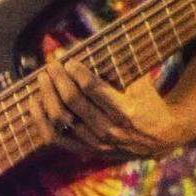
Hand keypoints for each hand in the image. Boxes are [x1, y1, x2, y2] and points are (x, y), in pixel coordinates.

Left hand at [32, 57, 189, 162]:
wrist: (162, 138)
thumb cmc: (148, 102)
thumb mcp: (140, 81)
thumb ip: (116, 65)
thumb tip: (84, 44)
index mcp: (126, 111)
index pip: (93, 89)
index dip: (76, 71)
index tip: (68, 60)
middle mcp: (110, 130)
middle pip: (73, 102)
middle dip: (58, 80)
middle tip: (52, 65)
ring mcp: (97, 144)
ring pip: (62, 120)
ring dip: (48, 96)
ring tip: (42, 79)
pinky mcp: (87, 151)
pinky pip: (56, 139)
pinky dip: (41, 121)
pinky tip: (34, 103)